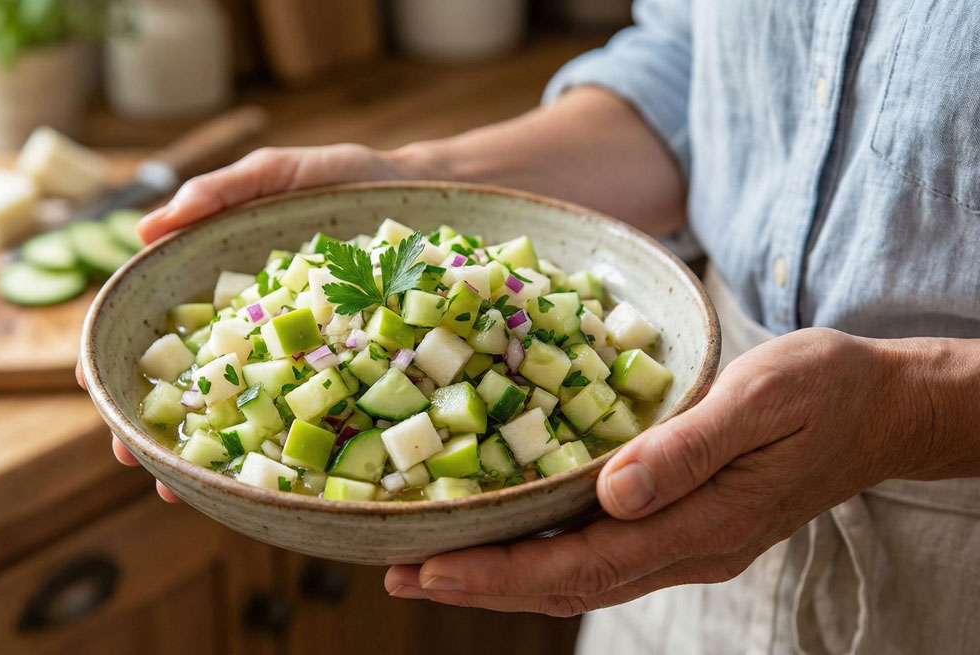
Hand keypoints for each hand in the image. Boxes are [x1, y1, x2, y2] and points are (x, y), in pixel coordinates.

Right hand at [81, 143, 438, 500]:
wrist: (426, 193)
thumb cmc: (342, 182)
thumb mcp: (278, 175)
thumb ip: (220, 192)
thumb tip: (144, 229)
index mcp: (229, 295)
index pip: (161, 334)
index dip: (120, 362)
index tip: (95, 394)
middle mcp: (257, 336)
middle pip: (193, 388)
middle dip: (157, 429)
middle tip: (136, 463)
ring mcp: (301, 360)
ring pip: (244, 417)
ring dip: (208, 457)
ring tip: (182, 490)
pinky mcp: (349, 373)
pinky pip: (313, 417)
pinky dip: (286, 453)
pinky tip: (268, 486)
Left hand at [384, 328, 938, 614]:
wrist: (883, 407)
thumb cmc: (824, 388)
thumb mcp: (764, 396)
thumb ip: (689, 447)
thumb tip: (613, 492)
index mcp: (701, 523)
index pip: (581, 565)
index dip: (499, 573)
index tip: (428, 569)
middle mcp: (686, 547)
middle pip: (566, 586)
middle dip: (479, 586)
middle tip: (397, 575)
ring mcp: (686, 543)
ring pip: (578, 577)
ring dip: (502, 577)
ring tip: (429, 567)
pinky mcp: (684, 525)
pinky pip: (599, 555)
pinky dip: (541, 555)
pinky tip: (504, 541)